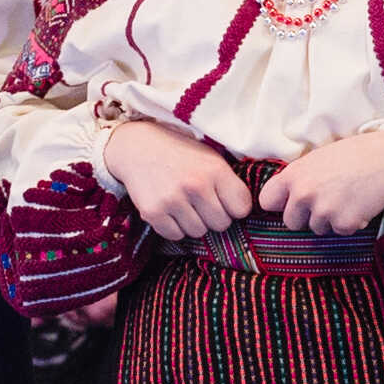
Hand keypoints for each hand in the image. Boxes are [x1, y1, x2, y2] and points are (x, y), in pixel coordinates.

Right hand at [104, 119, 255, 243]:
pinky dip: (174, 227)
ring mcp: (173, 200)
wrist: (137, 147)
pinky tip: (170, 209)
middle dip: (214, 216)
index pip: (242, 208)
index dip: (234, 207)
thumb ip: (228, 182)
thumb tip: (246, 212)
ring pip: (199, 232)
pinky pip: (175, 236)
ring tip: (184, 203)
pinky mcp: (153, 212)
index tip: (224, 200)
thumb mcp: (210, 158)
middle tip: (201, 202)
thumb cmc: (180, 154)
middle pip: (221, 224)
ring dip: (194, 222)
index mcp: (215, 170)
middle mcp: (196, 186)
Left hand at [260, 124, 383, 236]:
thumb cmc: (357, 154)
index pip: (267, 201)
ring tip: (348, 198)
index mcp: (294, 174)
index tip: (291, 202)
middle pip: (291, 222)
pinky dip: (350, 223)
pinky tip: (360, 204)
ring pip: (317, 228)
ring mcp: (323, 211)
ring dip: (330, 219)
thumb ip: (300, 177)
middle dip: (307, 216)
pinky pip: (340, 232)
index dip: (280, 203)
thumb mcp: (318, 158)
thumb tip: (288, 197)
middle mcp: (303, 194)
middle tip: (328, 200)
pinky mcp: (344, 223)